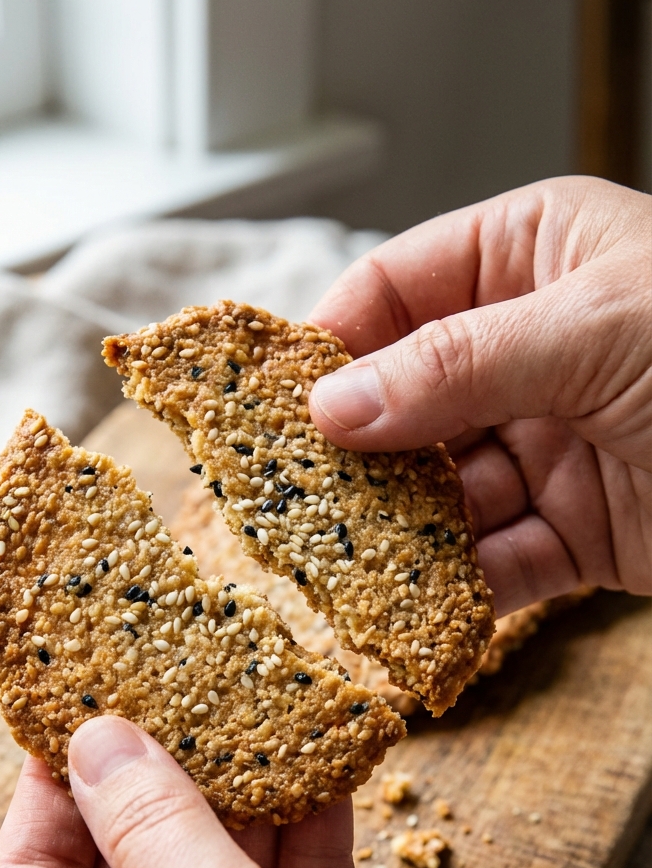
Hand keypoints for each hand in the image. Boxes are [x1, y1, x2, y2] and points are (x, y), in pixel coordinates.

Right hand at [308, 176, 651, 616]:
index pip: (397, 288)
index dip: (331, 341)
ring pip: (440, 491)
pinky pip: (493, 562)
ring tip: (338, 562)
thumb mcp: (596, 327)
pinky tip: (413, 609)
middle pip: (406, 400)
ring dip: (395, 530)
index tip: (271, 398)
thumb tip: (335, 404)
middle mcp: (532, 350)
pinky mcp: (577, 533)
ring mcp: (550, 445)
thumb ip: (458, 364)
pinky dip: (454, 589)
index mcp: (533, 258)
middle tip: (285, 495)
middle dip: (353, 451)